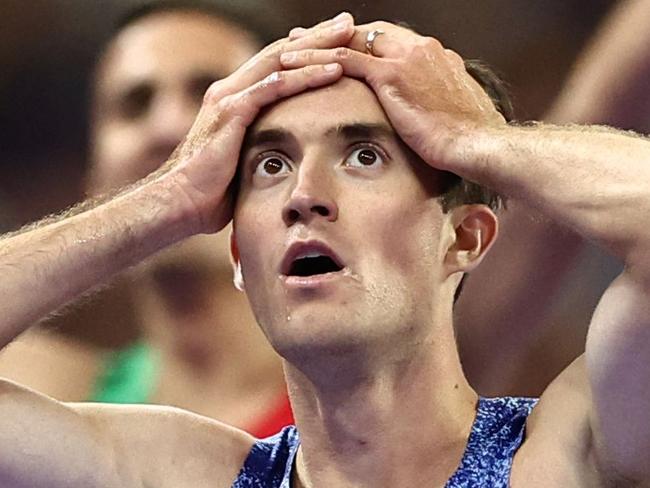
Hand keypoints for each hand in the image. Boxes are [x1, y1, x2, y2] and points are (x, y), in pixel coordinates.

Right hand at [159, 13, 354, 233]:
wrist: (180, 201)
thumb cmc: (212, 190)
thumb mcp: (241, 159)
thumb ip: (258, 144)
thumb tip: (283, 155)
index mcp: (233, 97)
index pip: (275, 64)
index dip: (306, 49)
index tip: (336, 40)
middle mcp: (230, 89)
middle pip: (281, 52)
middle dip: (316, 36)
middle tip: (348, 21)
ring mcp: (229, 98)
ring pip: (281, 62)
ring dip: (317, 47)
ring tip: (347, 35)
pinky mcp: (231, 113)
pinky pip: (273, 88)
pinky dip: (304, 77)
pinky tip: (331, 71)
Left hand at [280, 21, 505, 173]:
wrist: (478, 144)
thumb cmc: (470, 141)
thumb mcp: (453, 116)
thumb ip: (437, 106)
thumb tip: (431, 119)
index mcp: (435, 57)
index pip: (390, 41)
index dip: (361, 44)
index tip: (341, 49)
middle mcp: (420, 49)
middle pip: (367, 33)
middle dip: (334, 36)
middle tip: (306, 39)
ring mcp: (406, 58)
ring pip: (349, 41)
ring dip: (317, 44)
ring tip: (288, 48)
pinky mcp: (392, 74)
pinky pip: (344, 59)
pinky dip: (316, 59)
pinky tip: (293, 64)